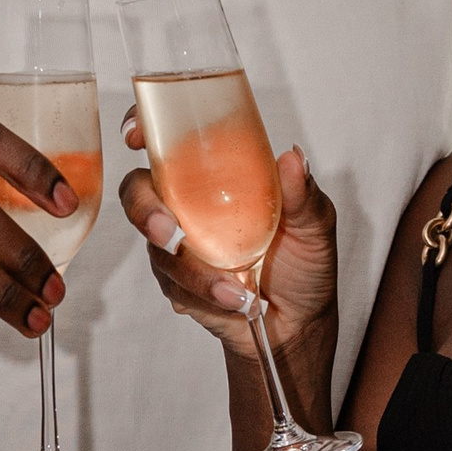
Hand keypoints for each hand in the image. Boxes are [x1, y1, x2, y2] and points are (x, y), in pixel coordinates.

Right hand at [116, 111, 337, 364]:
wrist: (298, 322)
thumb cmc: (305, 263)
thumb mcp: (314, 225)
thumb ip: (303, 194)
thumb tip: (293, 158)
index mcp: (219, 174)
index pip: (171, 142)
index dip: (143, 129)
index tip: (137, 137)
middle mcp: (191, 203)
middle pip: (139, 191)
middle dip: (146, 212)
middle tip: (173, 235)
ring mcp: (179, 243)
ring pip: (157, 247)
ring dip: (193, 271)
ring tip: (234, 291)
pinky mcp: (177, 281)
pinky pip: (172, 283)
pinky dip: (203, 294)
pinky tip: (234, 300)